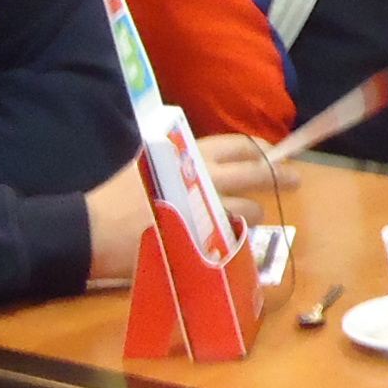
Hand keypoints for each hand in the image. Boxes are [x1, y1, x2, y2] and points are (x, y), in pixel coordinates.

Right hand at [82, 138, 271, 288]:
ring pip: (250, 211)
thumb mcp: (152, 163)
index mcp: (191, 155)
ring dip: (254, 215)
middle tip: (295, 179)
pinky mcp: (204, 241)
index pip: (239, 146)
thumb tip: (212, 166)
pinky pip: (234, 239)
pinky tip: (229, 240)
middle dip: (280, 175)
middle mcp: (205, 179)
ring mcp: (207, 211)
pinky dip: (236, 239)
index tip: (275, 154)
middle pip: (256, 174)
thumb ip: (183, 164)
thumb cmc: (118, 195)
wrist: (92, 229)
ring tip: (249, 219)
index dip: (261, 150)